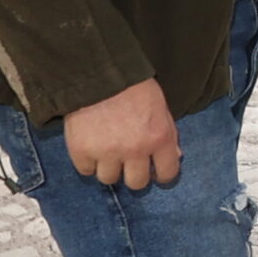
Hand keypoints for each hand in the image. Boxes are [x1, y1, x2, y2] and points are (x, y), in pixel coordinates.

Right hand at [61, 79, 181, 188]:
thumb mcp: (160, 106)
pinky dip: (87, 162)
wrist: (98, 72)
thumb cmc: (133, 86)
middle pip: (137, 184)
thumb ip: (168, 133)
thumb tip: (175, 156)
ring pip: (109, 179)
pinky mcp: (82, 151)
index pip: (167, 173)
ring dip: (109, 168)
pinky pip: (86, 170)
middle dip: (133, 174)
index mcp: (159, 138)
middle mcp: (135, 150)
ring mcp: (107, 152)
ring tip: (106, 151)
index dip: (161, 174)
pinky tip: (90, 148)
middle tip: (127, 161)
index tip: (154, 170)